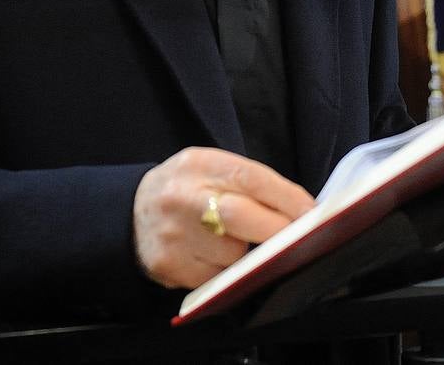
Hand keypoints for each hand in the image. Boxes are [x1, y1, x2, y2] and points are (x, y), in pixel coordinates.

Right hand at [133, 147, 315, 288]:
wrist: (131, 212)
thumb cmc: (187, 189)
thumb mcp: (212, 169)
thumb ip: (252, 184)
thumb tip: (302, 210)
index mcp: (200, 164)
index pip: (251, 178)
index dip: (287, 198)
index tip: (312, 214)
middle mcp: (182, 197)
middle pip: (240, 216)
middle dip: (277, 231)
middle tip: (300, 240)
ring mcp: (173, 234)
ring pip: (231, 254)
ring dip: (249, 256)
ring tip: (240, 244)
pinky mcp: (169, 266)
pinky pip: (216, 278)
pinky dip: (228, 273)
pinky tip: (217, 259)